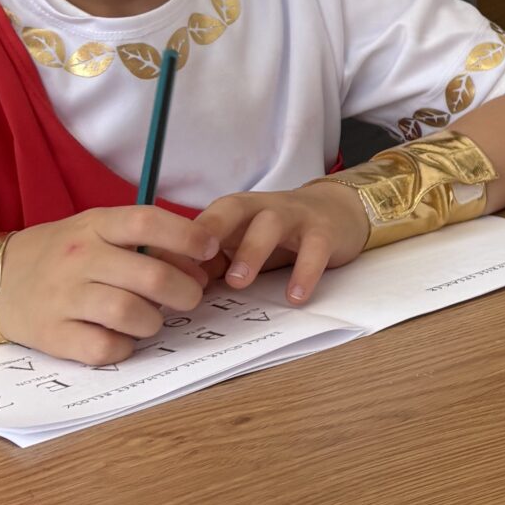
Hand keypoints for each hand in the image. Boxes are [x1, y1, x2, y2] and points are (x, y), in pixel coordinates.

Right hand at [0, 207, 219, 366]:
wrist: (1, 278)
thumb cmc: (67, 254)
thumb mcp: (98, 230)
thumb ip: (145, 241)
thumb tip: (201, 264)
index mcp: (96, 226)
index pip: (148, 222)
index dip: (188, 237)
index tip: (210, 249)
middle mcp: (80, 258)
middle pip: (152, 276)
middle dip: (186, 292)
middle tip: (188, 297)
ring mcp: (64, 297)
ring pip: (132, 314)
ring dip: (155, 322)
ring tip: (151, 319)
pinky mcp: (53, 334)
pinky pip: (105, 348)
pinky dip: (125, 347)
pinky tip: (122, 338)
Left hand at [190, 179, 370, 303]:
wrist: (338, 211)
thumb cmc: (281, 234)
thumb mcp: (245, 243)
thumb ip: (214, 263)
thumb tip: (176, 289)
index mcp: (236, 211)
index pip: (203, 220)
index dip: (183, 241)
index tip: (165, 268)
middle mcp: (262, 208)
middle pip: (232, 209)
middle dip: (212, 230)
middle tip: (196, 261)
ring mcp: (295, 217)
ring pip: (270, 225)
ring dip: (252, 251)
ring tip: (238, 282)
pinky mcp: (324, 232)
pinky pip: (314, 249)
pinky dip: (305, 272)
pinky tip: (295, 297)